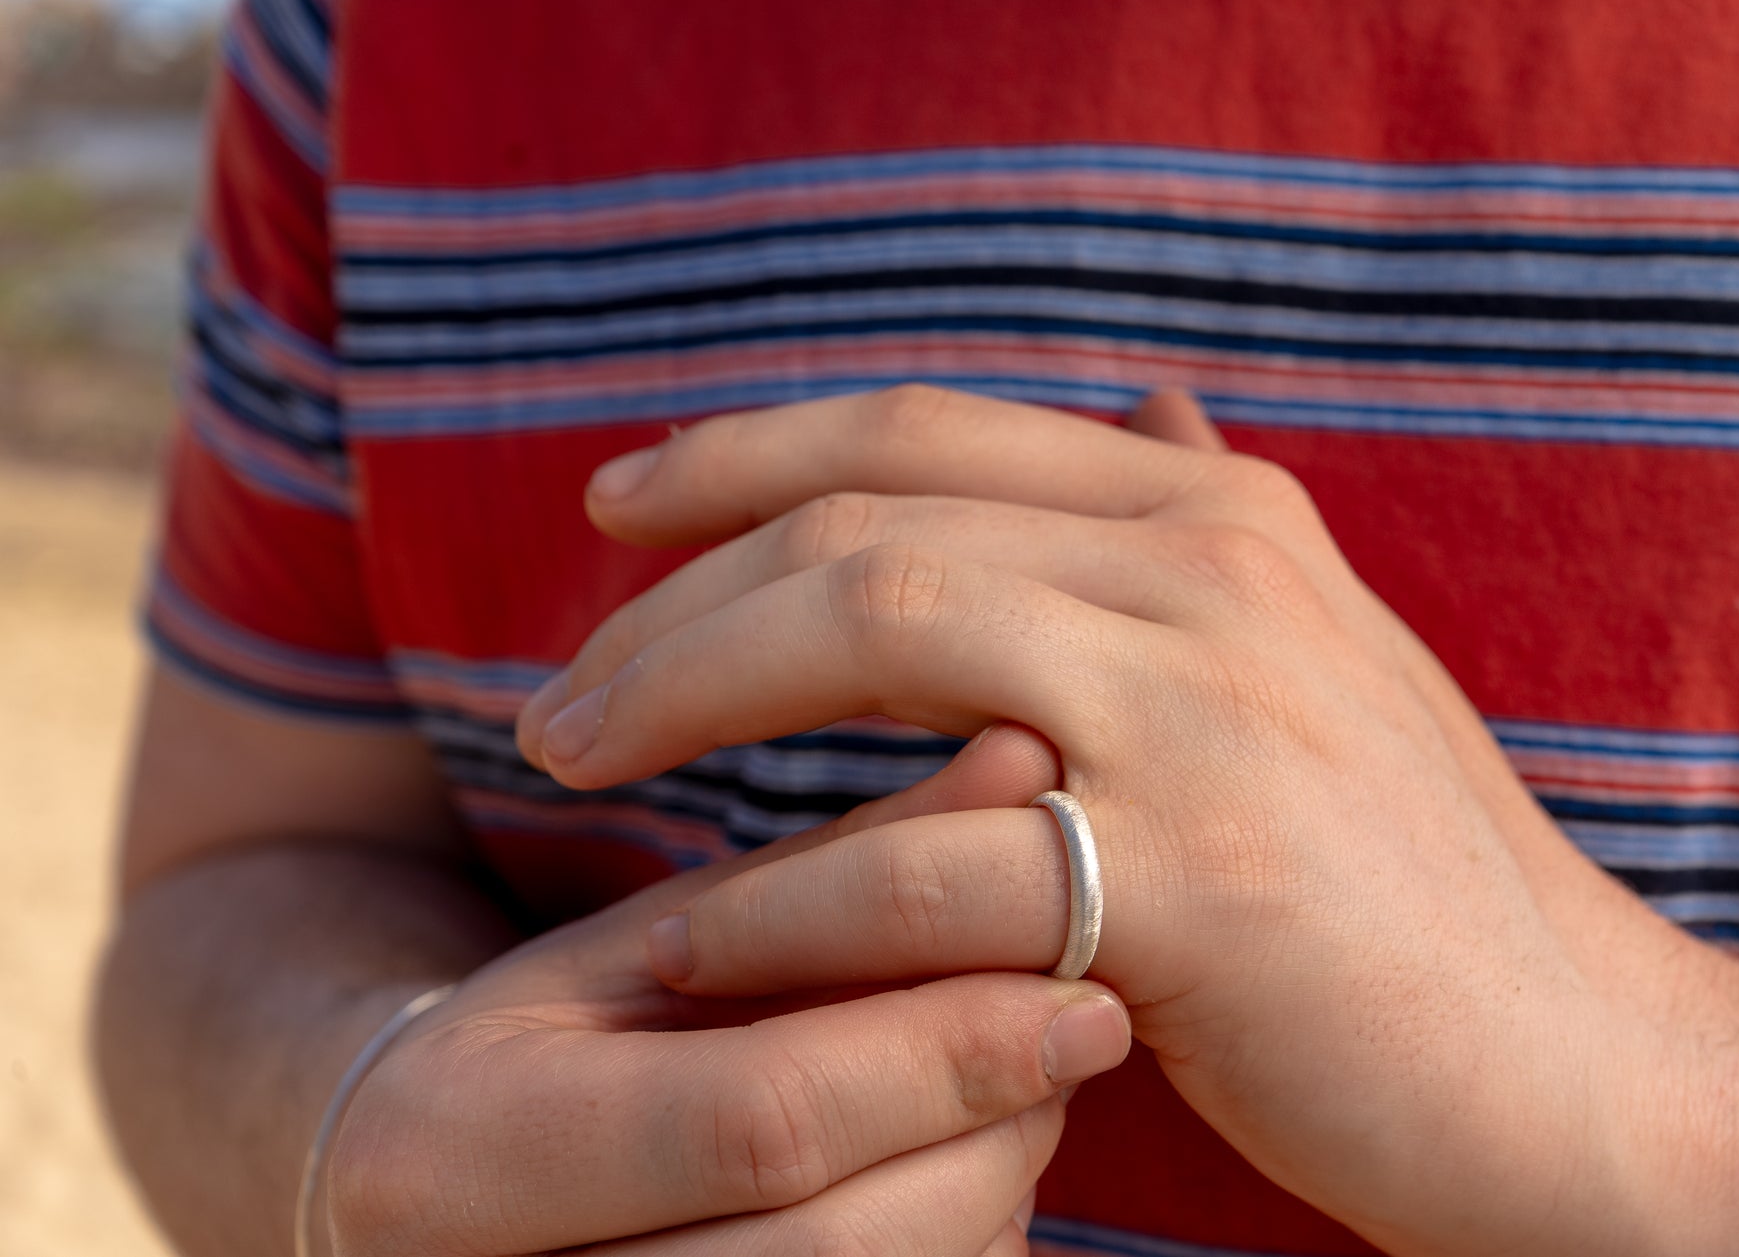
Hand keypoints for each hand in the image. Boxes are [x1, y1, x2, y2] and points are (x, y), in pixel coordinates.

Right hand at [320, 729, 1130, 1256]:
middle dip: (990, 1141)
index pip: (760, 1119)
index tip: (1090, 1001)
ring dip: (988, 1206)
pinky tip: (944, 1183)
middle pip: (838, 1246)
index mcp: (453, 1151)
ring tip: (1001, 1102)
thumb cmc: (552, 1047)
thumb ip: (837, 867)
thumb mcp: (658, 938)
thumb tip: (1030, 763)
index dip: (944, 1058)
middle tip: (1068, 1044)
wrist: (415, 1206)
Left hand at [515, 385, 1653, 1254]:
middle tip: (560, 689)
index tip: (618, 506)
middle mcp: (1212, 568)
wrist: (1576, 1069)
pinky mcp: (1205, 874)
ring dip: (681, 687)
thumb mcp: (1322, 656)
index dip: (747, 448)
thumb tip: (1141, 403)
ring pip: (874, 615)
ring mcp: (1210, 706)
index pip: (927, 428)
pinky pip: (931, 852)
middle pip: (868, 508)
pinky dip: (787, 891)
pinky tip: (693, 938)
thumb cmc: (1418, 884)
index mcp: (1220, 516)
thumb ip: (1211, 528)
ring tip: (566, 761)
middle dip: (676, 586)